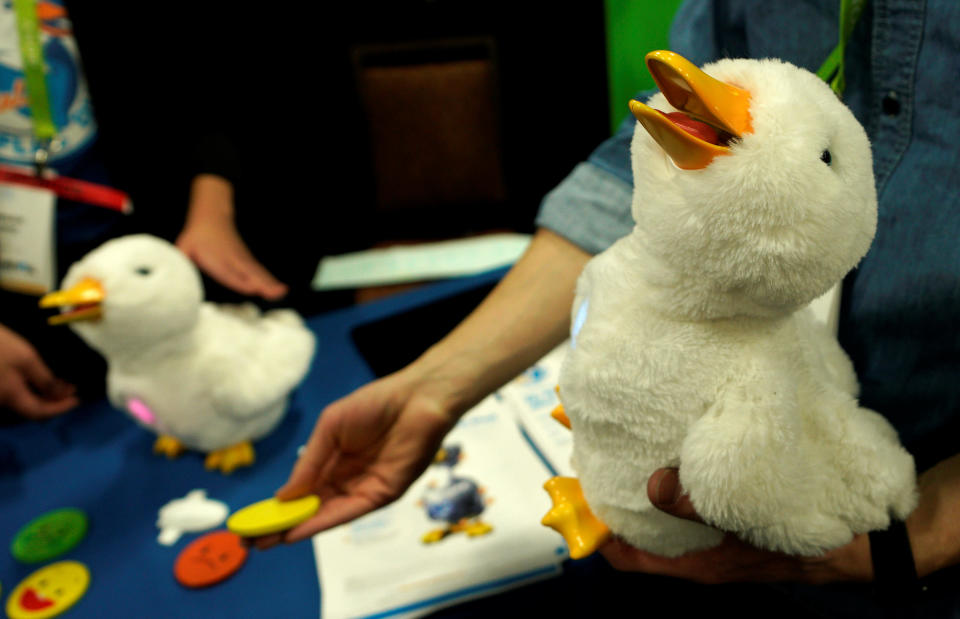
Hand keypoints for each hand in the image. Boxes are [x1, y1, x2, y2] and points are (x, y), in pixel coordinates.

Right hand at [0, 323, 78, 417]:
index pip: (40, 413)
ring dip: (43, 396)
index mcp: (11, 397)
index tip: (78, 399)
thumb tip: (61, 395)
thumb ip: (44, 380)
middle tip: (71, 389)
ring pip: (23, 402)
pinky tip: (41, 380)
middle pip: (31, 409)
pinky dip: (31, 391)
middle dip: (54, 401)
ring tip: (61, 384)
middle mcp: (1, 402)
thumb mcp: (26, 359)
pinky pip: (15, 395)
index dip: (60, 408)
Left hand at [176, 174, 287, 299]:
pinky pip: (260, 272)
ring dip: (270, 283)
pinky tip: (278, 289)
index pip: (229, 271)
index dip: (239, 280)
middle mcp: (232, 258)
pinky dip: (270, 280)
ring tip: (281, 293)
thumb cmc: (197, 236)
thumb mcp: (183, 247)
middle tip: (274, 293)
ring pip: (257, 272)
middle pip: (248, 272)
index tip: (252, 289)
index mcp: (216, 257)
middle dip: (261, 282)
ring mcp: (242, 259)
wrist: (212, 216)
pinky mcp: (248, 260)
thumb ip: (180, 262)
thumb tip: (171, 278)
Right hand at [251, 365, 459, 548]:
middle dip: (282, 525)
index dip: (279, 506)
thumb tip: (284, 496)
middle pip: (311, 507)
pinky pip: (349, 511)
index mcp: (334, 460)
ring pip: (326, 514)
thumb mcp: (330, 427)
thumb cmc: (375, 404)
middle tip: (252, 541)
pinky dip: (323, 522)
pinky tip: (299, 531)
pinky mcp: (383, 494)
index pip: (302, 489)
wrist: (416, 398)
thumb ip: (309, 461)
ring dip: (298, 529)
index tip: (253, 520)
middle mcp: (347, 478)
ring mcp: (364, 488)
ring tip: (267, 541)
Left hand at [598, 468, 873, 583]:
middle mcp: (696, 552)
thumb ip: (699, 506)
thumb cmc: (807, 539)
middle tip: (594, 456)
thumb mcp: (751, 522)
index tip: (574, 496)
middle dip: (614, 499)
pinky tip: (671, 443)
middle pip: (638, 531)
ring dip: (643, 484)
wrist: (864, 541)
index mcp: (695, 564)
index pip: (626, 556)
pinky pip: (688, 499)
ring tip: (624, 443)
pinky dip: (674, 477)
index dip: (595, 531)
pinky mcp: (729, 515)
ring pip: (662, 513)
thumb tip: (653, 485)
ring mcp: (712, 535)